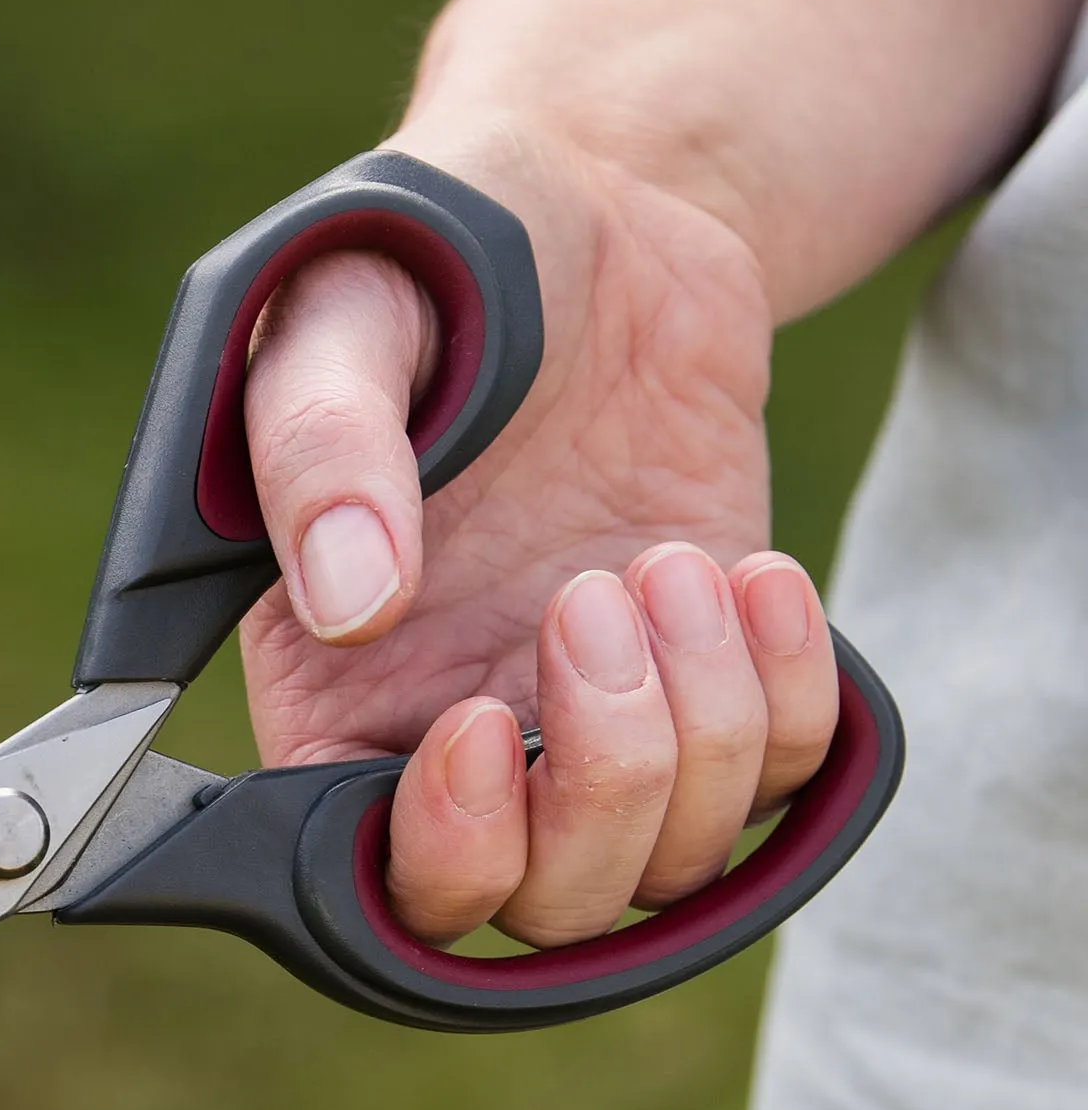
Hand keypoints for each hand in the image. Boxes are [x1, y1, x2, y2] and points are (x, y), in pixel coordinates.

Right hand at [238, 137, 837, 947]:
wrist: (594, 212)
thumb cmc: (437, 267)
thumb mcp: (342, 323)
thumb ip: (322, 456)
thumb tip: (351, 602)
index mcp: (336, 690)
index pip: (372, 871)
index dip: (440, 847)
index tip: (476, 719)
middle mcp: (454, 734)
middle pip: (543, 898)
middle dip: (599, 782)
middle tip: (596, 599)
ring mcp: (589, 715)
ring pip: (670, 858)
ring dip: (698, 728)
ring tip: (672, 563)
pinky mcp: (708, 677)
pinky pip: (781, 772)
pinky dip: (788, 694)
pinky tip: (751, 570)